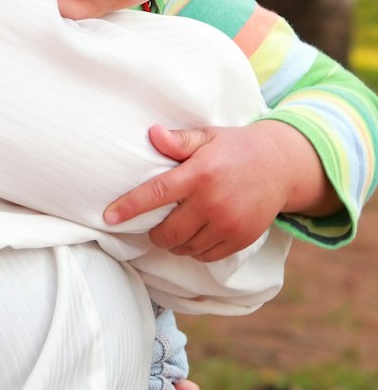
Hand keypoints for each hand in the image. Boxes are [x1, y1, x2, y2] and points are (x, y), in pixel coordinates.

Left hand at [103, 120, 334, 260]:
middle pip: (168, 232)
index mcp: (199, 174)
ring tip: (176, 229)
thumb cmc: (234, 148)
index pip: (156, 193)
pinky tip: (195, 237)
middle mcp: (212, 202)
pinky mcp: (240, 239)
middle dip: (154, 233)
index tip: (108, 217)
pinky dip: (195, 251)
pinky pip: (206, 256)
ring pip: (186, 248)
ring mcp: (228, 224)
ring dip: (174, 243)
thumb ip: (178, 140)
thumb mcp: (207, 137)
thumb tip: (151, 133)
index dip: (129, 207)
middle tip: (154, 225)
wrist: (281, 166)